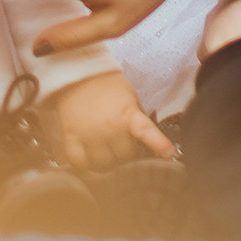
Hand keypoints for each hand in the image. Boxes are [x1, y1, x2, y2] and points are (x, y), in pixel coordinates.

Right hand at [46, 70, 176, 169]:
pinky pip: (80, 163)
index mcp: (126, 114)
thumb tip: (147, 142)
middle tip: (125, 145)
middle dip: (129, 154)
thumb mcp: (130, 97)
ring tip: (108, 151)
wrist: (77, 75)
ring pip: (104, 165)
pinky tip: (90, 159)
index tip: (169, 154)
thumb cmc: (106, 85)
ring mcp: (89, 135)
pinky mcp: (71, 138)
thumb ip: (138, 118)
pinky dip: (86, 165)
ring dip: (109, 162)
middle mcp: (108, 127)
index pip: (146, 131)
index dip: (160, 144)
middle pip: (125, 157)